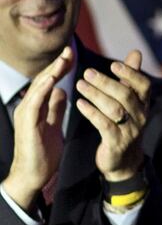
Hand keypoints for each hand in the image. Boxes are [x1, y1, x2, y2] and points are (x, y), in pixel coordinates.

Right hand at [2, 47, 72, 209]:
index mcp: (36, 106)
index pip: (49, 82)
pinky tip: (53, 79)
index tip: (72, 55)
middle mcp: (28, 106)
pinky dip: (43, 89)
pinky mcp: (26, 123)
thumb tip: (62, 91)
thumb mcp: (53, 124)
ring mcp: (25, 113)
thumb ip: (54, 108)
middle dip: (57, 65)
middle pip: (43, 80)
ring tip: (64, 59)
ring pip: (38, 87)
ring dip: (51, 71)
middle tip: (69, 49)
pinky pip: (35, 102)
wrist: (33, 175)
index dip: (60, 68)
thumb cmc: (43, 152)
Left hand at [75, 50, 150, 181]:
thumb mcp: (130, 101)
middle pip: (126, 96)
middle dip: (106, 83)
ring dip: (96, 96)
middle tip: (87, 72)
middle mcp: (141, 117)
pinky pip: (104, 125)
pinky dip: (92, 113)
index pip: (144, 86)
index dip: (131, 74)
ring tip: (79, 85)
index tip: (114, 65)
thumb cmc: (124, 124)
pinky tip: (80, 104)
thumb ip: (131, 77)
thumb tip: (136, 52)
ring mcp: (130, 131)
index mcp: (144, 105)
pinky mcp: (117, 143)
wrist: (123, 160)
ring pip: (114, 109)